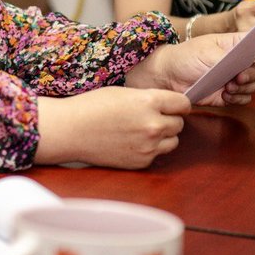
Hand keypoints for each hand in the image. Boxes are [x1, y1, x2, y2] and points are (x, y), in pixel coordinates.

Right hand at [35, 87, 190, 168]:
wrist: (71, 131)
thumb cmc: (92, 107)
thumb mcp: (124, 92)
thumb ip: (149, 99)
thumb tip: (168, 105)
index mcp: (149, 102)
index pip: (183, 103)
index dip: (178, 104)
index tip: (173, 106)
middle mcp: (153, 124)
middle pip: (179, 123)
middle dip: (169, 120)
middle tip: (152, 117)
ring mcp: (148, 146)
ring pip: (173, 141)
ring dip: (164, 136)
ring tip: (143, 131)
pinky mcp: (141, 162)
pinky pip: (157, 155)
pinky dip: (150, 149)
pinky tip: (133, 142)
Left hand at [129, 33, 254, 106]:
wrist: (169, 76)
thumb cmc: (185, 57)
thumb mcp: (206, 52)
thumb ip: (228, 57)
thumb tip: (247, 60)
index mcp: (235, 44)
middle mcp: (239, 61)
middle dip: (254, 73)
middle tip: (239, 77)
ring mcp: (235, 78)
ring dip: (245, 87)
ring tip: (229, 86)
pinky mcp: (229, 94)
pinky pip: (244, 98)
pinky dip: (238, 98)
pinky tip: (226, 95)